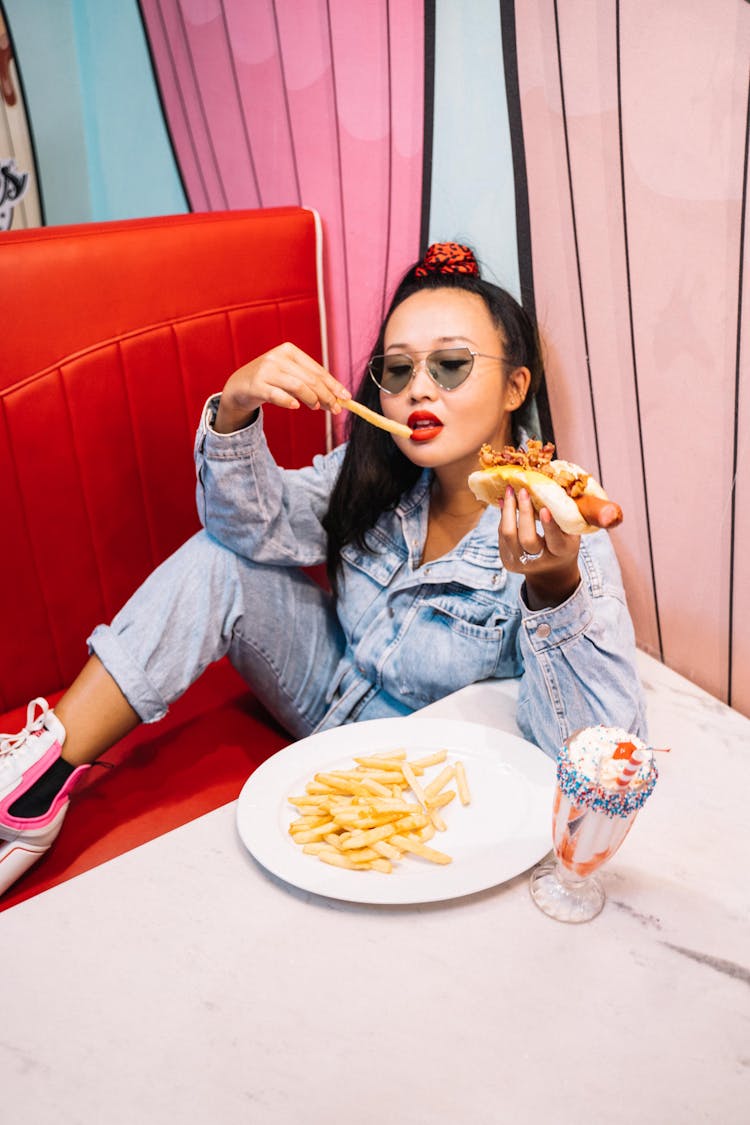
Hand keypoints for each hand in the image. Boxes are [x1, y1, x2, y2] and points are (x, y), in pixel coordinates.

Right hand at [214, 342, 350, 433]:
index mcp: (290, 351)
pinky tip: (296, 406)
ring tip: (317, 407)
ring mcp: (266, 370)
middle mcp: (278, 357)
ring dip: (311, 399)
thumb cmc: (271, 381)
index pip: (317, 370)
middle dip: (327, 395)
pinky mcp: (256, 385)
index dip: (334, 385)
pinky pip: (276, 394)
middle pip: (310, 378)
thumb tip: (337, 398)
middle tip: (335, 409)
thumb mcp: (290, 376)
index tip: (347, 398)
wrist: (240, 386)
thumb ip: (310, 384)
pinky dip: (288, 401)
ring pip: (297, 386)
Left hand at [498, 486, 580, 608]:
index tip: (544, 508)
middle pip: (526, 539)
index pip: (554, 541)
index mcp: (560, 553)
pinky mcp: (507, 560)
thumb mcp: (572, 532)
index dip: (549, 526)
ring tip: (509, 491)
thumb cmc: (564, 543)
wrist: (551, 571)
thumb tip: (561, 487)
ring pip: (508, 535)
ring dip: (508, 510)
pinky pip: (502, 534)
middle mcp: (539, 561)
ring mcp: (520, 562)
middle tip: (523, 491)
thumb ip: (566, 515)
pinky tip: (505, 501)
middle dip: (523, 513)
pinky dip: (503, 516)